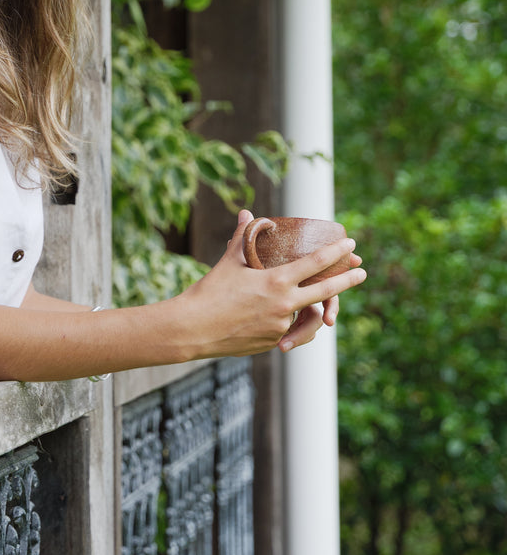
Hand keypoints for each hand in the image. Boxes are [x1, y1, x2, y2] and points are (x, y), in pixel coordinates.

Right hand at [176, 210, 365, 359]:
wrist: (193, 329)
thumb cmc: (209, 291)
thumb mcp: (229, 261)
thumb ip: (242, 237)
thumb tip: (246, 213)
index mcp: (276, 281)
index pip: (316, 262)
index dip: (336, 251)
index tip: (350, 243)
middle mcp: (284, 304)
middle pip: (326, 290)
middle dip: (347, 280)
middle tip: (362, 272)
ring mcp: (280, 326)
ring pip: (307, 315)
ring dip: (313, 308)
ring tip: (318, 305)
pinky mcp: (273, 342)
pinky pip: (290, 331)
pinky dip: (289, 322)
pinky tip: (283, 317)